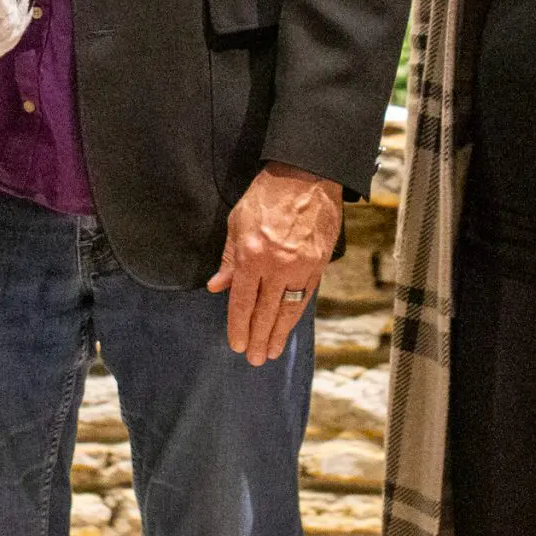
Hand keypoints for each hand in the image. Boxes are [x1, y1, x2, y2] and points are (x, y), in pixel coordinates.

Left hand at [207, 163, 341, 366]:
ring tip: (271, 352)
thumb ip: (228, 258)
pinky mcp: (318, 265)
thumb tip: (217, 287)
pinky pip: (304, 297)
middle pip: (265, 312)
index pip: (242, 301)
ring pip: (288, 310)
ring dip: (278, 334)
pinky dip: (295, 315)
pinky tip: (289, 327)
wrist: (307, 176)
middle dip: (257, 338)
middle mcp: (276, 266)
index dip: (238, 326)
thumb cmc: (266, 195)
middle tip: (254, 359)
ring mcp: (300, 268)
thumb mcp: (236, 221)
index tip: (236, 344)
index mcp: (252, 255)